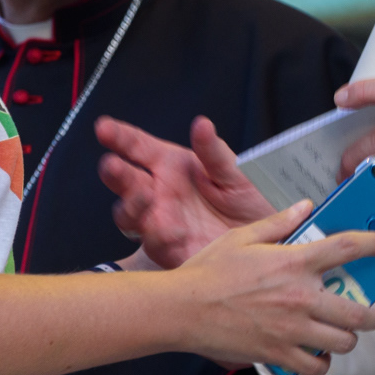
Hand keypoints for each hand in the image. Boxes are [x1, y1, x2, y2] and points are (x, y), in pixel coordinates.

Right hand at [97, 115, 275, 266]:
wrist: (271, 238)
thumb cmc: (250, 199)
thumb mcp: (236, 172)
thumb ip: (214, 153)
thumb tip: (201, 124)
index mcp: (173, 166)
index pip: (138, 147)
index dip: (119, 137)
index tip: (103, 128)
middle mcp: (161, 193)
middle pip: (126, 181)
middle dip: (115, 173)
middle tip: (111, 165)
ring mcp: (162, 222)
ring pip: (130, 215)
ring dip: (131, 205)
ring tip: (143, 196)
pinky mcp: (171, 250)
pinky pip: (155, 245)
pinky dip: (160, 237)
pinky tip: (173, 231)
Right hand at [168, 203, 374, 374]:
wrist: (181, 310)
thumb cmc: (208, 271)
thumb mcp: (242, 237)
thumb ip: (279, 222)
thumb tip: (305, 207)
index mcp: (294, 263)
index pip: (348, 249)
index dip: (374, 244)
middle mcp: (301, 298)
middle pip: (359, 312)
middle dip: (371, 314)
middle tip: (368, 312)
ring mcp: (292, 330)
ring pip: (343, 343)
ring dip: (347, 339)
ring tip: (339, 333)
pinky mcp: (278, 354)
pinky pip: (315, 368)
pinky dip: (320, 363)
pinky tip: (314, 354)